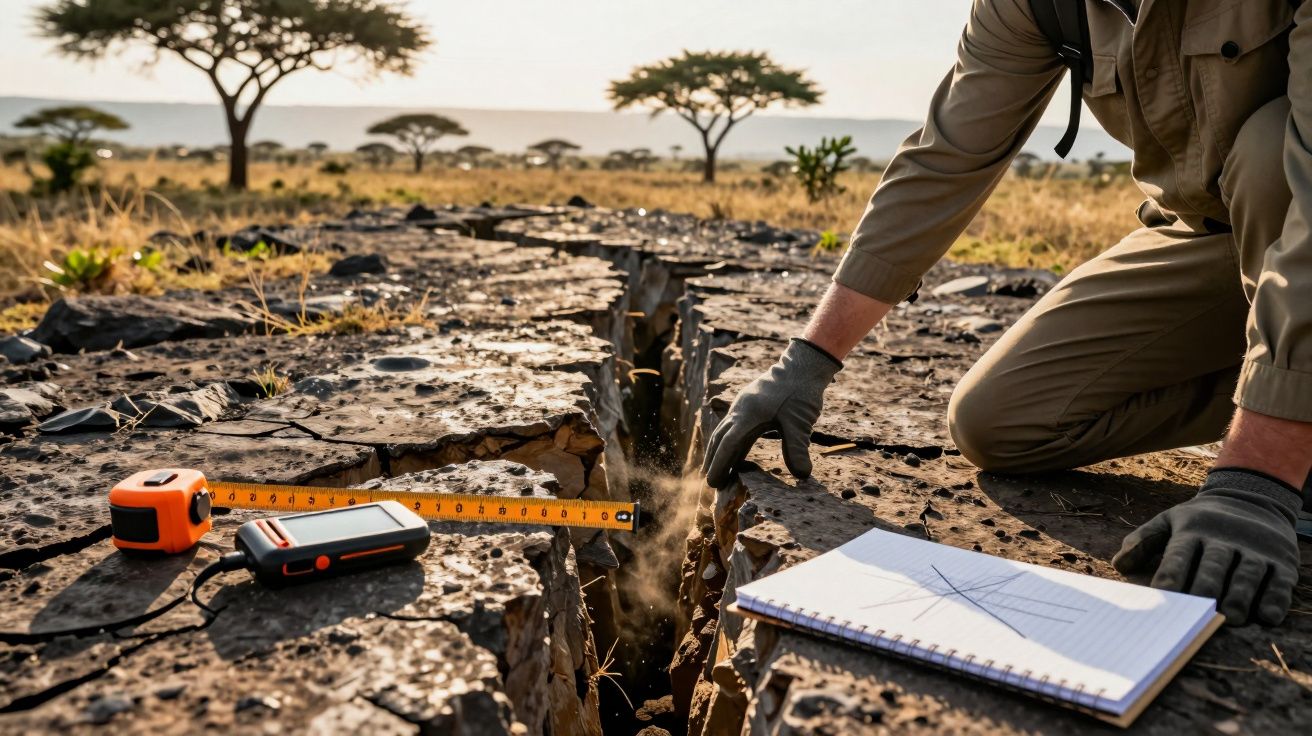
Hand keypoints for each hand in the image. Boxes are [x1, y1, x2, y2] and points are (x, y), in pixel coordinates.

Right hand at [702, 338, 841, 487]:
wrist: (801, 366)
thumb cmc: (800, 393)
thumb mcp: (801, 422)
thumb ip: (798, 448)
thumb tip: (802, 475)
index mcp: (749, 414)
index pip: (728, 444)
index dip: (720, 465)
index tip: (714, 483)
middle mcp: (740, 410)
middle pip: (720, 439)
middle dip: (713, 461)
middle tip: (710, 483)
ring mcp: (743, 407)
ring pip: (724, 432)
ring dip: (718, 452)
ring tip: (715, 471)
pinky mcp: (749, 406)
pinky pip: (733, 427)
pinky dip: (730, 443)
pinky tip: (733, 454)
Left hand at [1112, 469, 1302, 625]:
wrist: (1251, 497)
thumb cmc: (1200, 520)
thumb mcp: (1170, 521)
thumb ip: (1143, 541)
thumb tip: (1118, 565)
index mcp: (1193, 532)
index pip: (1179, 555)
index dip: (1171, 575)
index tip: (1162, 597)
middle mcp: (1224, 539)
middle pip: (1214, 566)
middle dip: (1206, 588)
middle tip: (1199, 613)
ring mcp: (1255, 549)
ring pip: (1247, 574)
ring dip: (1240, 596)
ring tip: (1232, 617)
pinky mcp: (1282, 559)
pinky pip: (1279, 580)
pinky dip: (1274, 598)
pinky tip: (1267, 616)